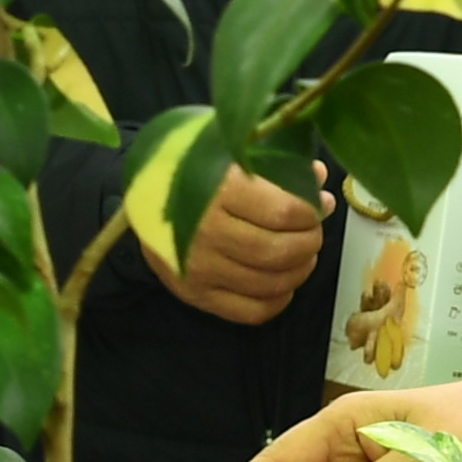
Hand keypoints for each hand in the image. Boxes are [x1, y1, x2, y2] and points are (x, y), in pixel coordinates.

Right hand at [151, 165, 329, 330]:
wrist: (140, 196)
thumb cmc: (192, 166)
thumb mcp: (231, 151)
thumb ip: (275, 163)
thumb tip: (320, 181)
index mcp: (218, 189)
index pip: (284, 212)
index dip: (310, 213)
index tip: (315, 207)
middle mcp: (206, 232)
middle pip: (280, 251)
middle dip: (309, 243)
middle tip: (312, 233)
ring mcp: (199, 268)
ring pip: (270, 283)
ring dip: (299, 271)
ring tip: (302, 255)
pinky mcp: (195, 294)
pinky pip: (251, 311)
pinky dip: (277, 301)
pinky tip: (282, 283)